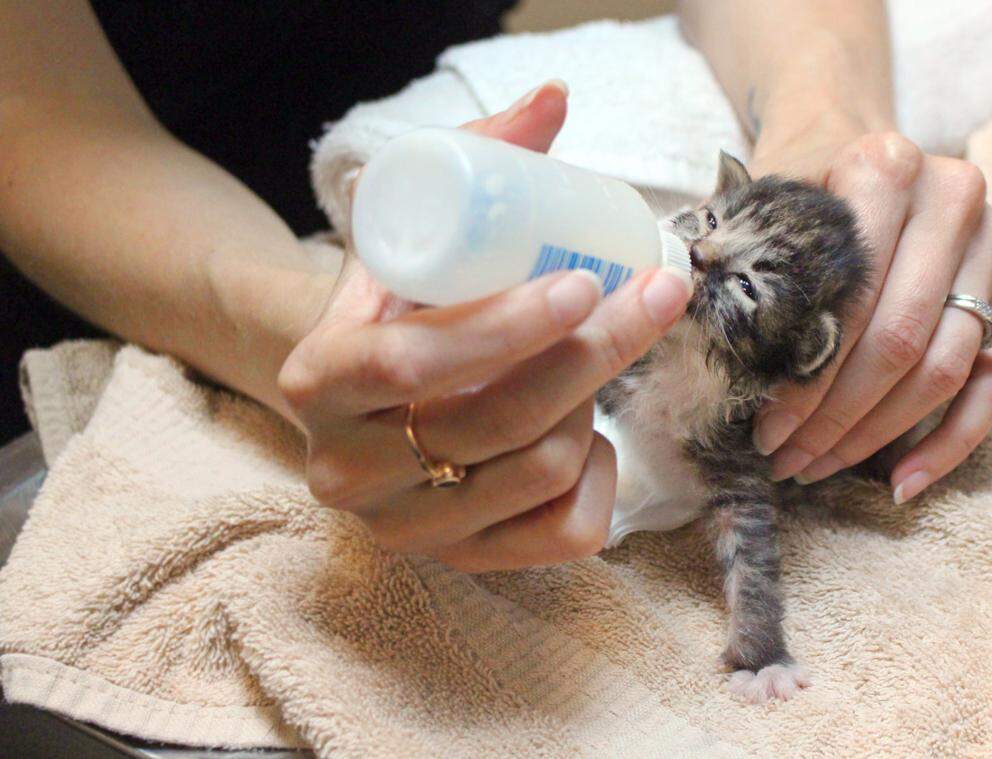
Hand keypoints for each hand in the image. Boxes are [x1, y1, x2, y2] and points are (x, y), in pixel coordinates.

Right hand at [278, 82, 691, 570]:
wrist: (360, 406)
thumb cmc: (394, 313)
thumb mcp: (406, 241)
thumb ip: (470, 166)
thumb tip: (553, 97)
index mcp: (317, 382)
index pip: (408, 363)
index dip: (502, 326)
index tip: (581, 283)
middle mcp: (349, 473)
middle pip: (495, 423)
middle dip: (593, 355)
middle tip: (653, 296)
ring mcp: (408, 529)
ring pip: (541, 473)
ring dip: (591, 407)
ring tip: (593, 361)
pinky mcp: (464, 565)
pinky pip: (566, 534)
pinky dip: (601, 477)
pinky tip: (588, 437)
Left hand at [748, 129, 991, 502]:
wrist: (854, 146)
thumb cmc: (797, 186)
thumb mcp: (761, 195)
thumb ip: (731, 244)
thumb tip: (673, 307)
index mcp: (887, 166)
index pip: (852, 295)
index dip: (807, 375)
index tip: (763, 427)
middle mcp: (954, 199)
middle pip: (901, 339)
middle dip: (835, 416)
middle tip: (783, 459)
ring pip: (944, 369)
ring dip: (875, 435)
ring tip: (816, 469)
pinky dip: (950, 444)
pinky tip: (901, 485)